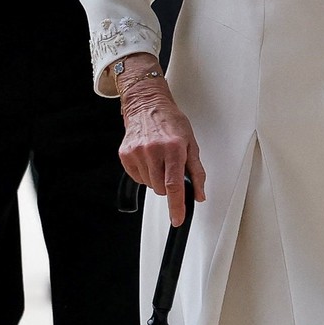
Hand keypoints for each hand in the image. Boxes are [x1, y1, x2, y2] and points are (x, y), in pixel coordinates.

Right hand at [119, 72, 206, 226]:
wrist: (147, 106)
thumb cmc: (171, 122)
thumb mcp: (191, 143)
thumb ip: (197, 171)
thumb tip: (199, 194)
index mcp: (173, 148)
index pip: (175, 184)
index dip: (177, 205)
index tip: (177, 218)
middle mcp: (153, 150)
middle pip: (161, 188)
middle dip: (168, 184)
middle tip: (170, 166)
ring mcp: (137, 153)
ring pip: (149, 185)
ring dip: (156, 178)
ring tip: (159, 159)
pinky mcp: (125, 155)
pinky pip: (137, 178)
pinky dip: (145, 174)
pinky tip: (149, 159)